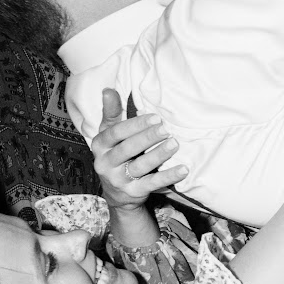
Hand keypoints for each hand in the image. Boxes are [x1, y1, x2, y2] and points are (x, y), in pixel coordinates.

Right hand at [93, 88, 186, 208]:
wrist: (116, 194)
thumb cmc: (115, 154)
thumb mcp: (109, 134)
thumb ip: (111, 113)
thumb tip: (108, 90)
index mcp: (100, 145)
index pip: (116, 133)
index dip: (135, 125)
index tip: (155, 117)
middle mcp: (106, 163)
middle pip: (128, 149)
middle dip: (147, 138)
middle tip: (166, 128)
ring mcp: (119, 180)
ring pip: (140, 166)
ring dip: (159, 155)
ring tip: (175, 144)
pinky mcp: (133, 192)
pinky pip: (153, 184)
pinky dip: (168, 176)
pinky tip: (183, 169)